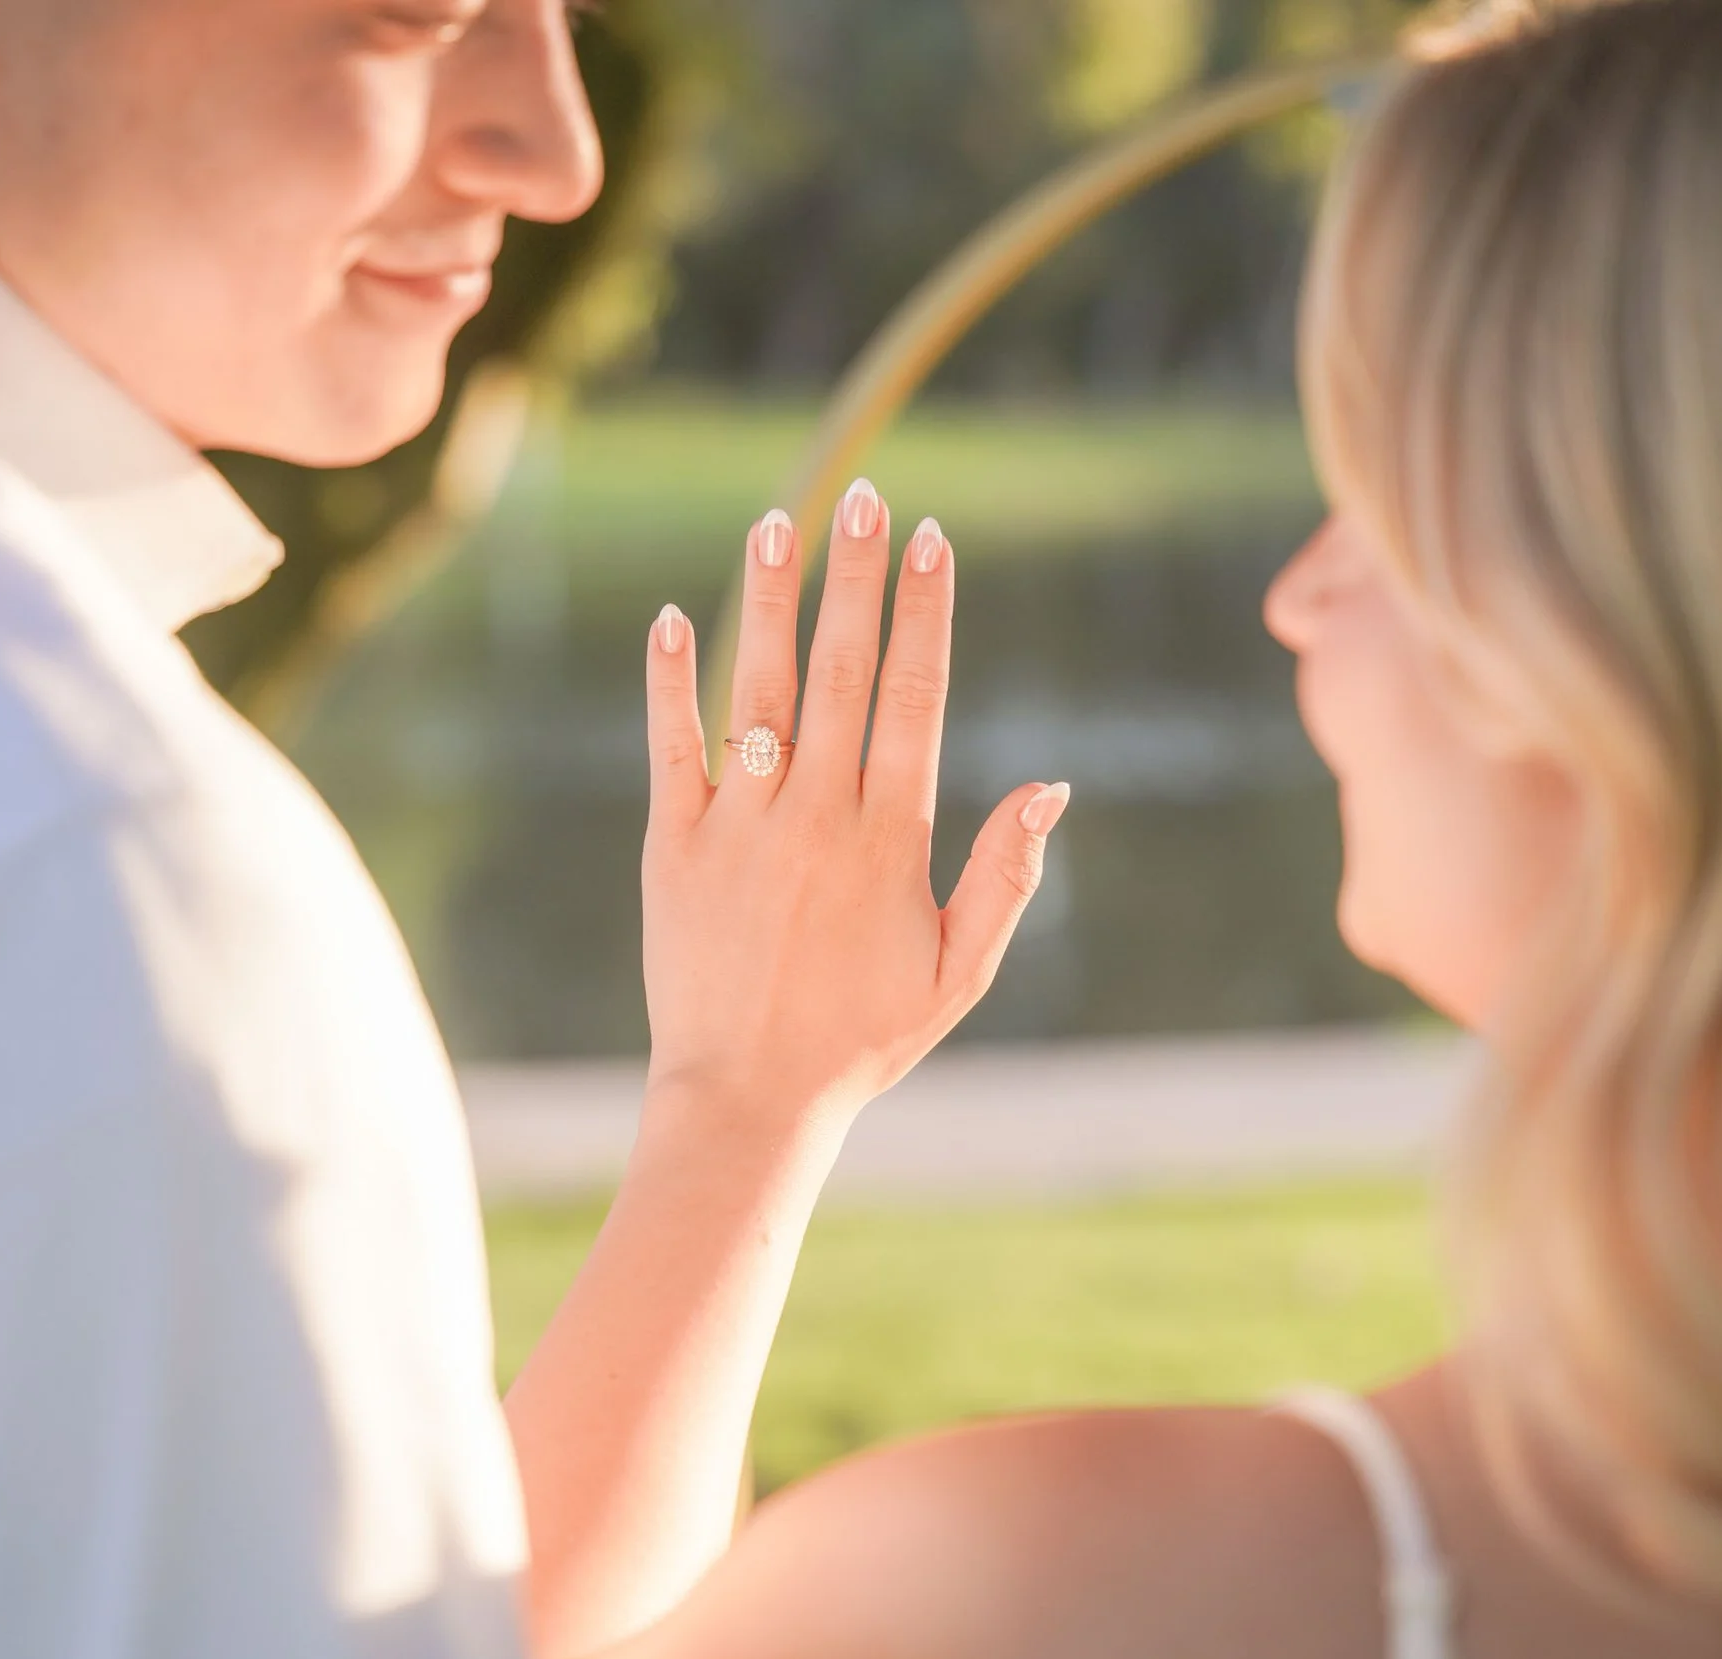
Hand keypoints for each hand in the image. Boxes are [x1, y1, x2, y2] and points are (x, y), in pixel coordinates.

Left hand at [640, 479, 1070, 1131]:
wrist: (747, 1101)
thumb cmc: (863, 1040)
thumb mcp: (959, 970)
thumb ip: (1004, 875)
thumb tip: (1051, 788)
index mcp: (890, 837)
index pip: (914, 695)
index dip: (925, 611)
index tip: (931, 540)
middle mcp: (815, 815)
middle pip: (840, 669)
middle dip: (856, 576)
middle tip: (865, 494)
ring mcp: (740, 826)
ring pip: (757, 689)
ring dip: (768, 600)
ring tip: (778, 521)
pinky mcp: (675, 847)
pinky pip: (672, 746)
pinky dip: (670, 681)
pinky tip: (671, 616)